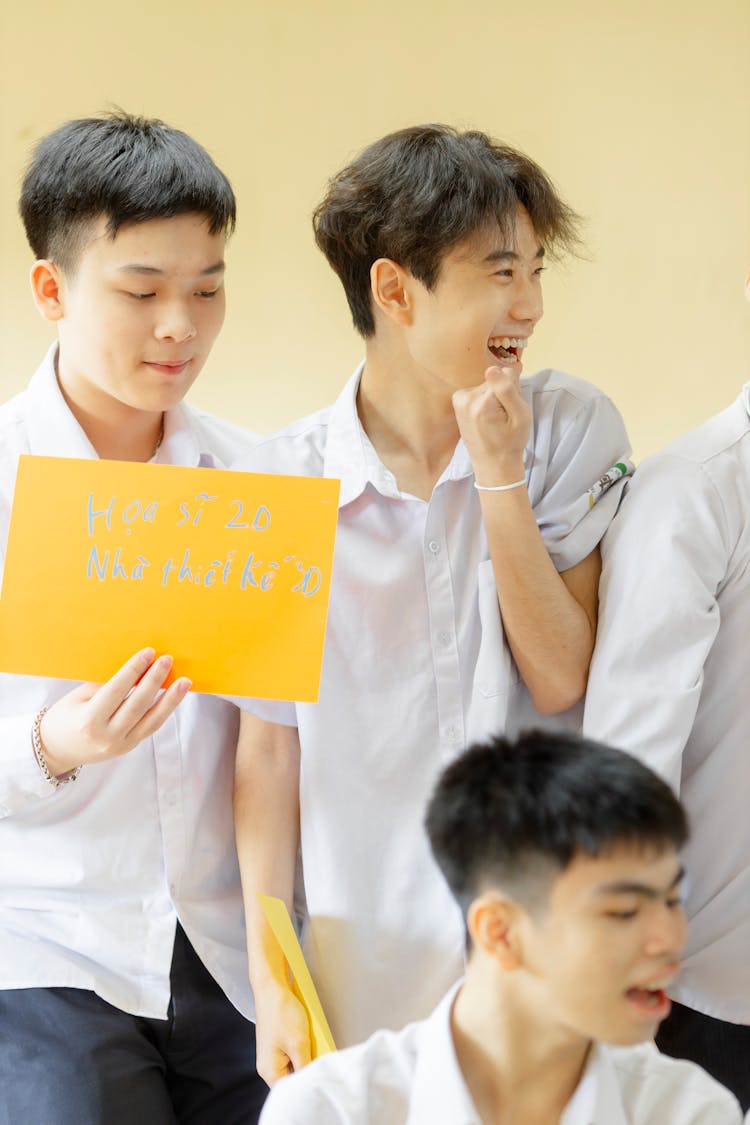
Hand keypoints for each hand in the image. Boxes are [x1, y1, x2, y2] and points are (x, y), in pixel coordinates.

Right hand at [39, 648, 190, 775]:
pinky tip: (174, 696)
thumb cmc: (64, 718)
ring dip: (170, 699)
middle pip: (138, 705)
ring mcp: (120, 744)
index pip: (116, 690)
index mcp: (89, 720)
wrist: (57, 751)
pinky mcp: (129, 747)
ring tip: (185, 681)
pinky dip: (164, 710)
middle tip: (167, 661)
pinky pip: (150, 727)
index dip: (133, 670)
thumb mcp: (78, 698)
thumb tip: (134, 667)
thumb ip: (104, 685)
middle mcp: (107, 735)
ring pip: (151, 720)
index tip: (148, 653)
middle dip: (155, 681)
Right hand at [253, 980, 312, 1085]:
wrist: (272, 986)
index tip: (321, 1083)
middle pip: (292, 1080)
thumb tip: (313, 1082)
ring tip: (317, 1050)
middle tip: (323, 1066)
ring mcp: (273, 1054)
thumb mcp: (299, 1044)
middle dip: (308, 1073)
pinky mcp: (279, 1043)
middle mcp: (268, 1066)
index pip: (289, 1092)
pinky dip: (304, 1049)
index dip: (306, 1089)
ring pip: (295, 1066)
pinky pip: (293, 1053)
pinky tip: (312, 1041)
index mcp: (269, 1071)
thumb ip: (306, 1067)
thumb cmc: (281, 1013)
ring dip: (307, 1059)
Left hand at [452, 365, 530, 484]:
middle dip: (503, 393)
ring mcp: (459, 399)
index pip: (508, 374)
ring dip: (493, 397)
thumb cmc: (510, 442)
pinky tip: (485, 417)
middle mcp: (467, 398)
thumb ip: (508, 390)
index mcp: (484, 402)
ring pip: (487, 384)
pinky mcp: (457, 400)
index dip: (515, 390)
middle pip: (496, 378)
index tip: (512, 408)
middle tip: (504, 417)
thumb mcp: (521, 417)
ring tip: (494, 419)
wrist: (492, 463)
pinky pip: (477, 389)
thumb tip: (492, 368)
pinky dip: (483, 399)